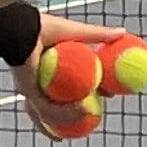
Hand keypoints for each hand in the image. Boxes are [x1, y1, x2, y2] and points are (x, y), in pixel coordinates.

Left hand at [14, 12, 110, 134]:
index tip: (106, 95)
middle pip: (56, 106)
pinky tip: (83, 111)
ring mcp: (32, 89)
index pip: (68, 86)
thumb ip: (99, 34)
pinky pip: (49, 109)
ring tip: (90, 116)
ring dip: (72, 118)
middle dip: (71, 117)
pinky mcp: (29, 94)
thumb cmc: (45, 28)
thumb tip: (122, 33)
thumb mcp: (78, 32)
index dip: (87, 92)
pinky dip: (67, 113)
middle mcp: (38, 81)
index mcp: (47, 68)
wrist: (24, 31)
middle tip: (93, 117)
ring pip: (52, 113)